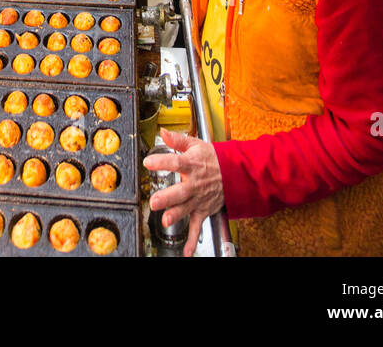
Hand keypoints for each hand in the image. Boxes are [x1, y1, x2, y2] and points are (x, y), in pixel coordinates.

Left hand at [144, 128, 224, 256]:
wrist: (234, 173)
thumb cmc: (213, 159)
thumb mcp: (196, 144)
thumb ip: (178, 139)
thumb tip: (163, 131)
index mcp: (192, 165)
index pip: (176, 162)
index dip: (161, 161)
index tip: (148, 162)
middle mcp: (194, 184)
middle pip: (180, 190)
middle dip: (168, 197)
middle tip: (154, 202)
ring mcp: (199, 199)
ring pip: (186, 208)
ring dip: (176, 215)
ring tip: (165, 221)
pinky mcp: (203, 211)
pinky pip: (197, 227)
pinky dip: (192, 241)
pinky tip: (186, 252)